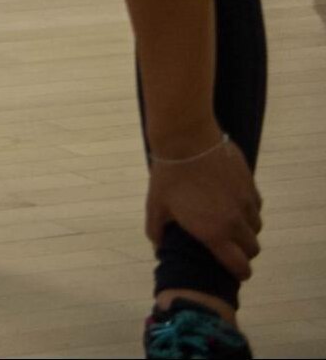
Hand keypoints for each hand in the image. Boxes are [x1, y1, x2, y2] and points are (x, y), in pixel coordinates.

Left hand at [146, 135, 261, 280]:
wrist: (187, 140)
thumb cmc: (169, 175)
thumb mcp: (156, 205)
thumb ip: (157, 230)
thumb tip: (158, 246)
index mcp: (214, 232)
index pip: (239, 265)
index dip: (240, 273)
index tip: (237, 272)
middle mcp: (235, 221)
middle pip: (252, 249)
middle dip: (244, 252)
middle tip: (231, 247)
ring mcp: (246, 202)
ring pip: (256, 226)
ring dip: (247, 230)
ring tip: (230, 223)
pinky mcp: (251, 185)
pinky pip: (256, 206)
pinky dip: (249, 210)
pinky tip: (234, 202)